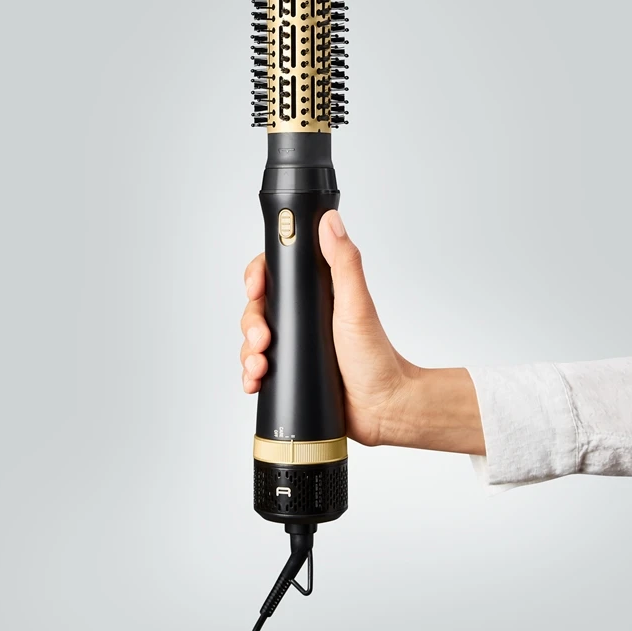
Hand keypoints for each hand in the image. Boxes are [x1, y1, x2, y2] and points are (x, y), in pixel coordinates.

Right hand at [240, 210, 484, 453]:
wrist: (383, 408)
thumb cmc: (377, 358)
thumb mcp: (357, 306)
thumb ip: (344, 263)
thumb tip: (330, 222)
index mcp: (318, 294)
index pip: (278, 273)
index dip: (259, 276)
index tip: (255, 286)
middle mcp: (304, 316)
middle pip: (260, 307)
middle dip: (251, 322)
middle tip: (262, 337)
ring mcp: (296, 344)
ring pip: (254, 339)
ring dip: (248, 351)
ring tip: (259, 366)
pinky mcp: (291, 371)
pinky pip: (258, 368)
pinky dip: (250, 374)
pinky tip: (254, 381)